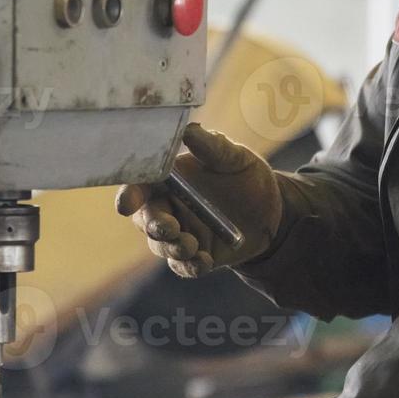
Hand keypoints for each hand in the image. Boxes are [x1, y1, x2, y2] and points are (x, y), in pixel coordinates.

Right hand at [116, 124, 282, 277]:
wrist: (271, 212)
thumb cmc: (246, 176)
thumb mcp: (235, 158)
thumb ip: (212, 147)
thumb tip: (188, 131)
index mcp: (169, 180)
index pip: (140, 186)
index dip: (129, 195)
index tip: (127, 204)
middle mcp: (168, 207)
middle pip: (145, 220)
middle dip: (154, 226)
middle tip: (171, 228)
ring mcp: (179, 233)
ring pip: (160, 246)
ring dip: (172, 248)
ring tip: (192, 246)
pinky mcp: (193, 256)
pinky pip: (182, 266)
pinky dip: (189, 266)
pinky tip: (203, 263)